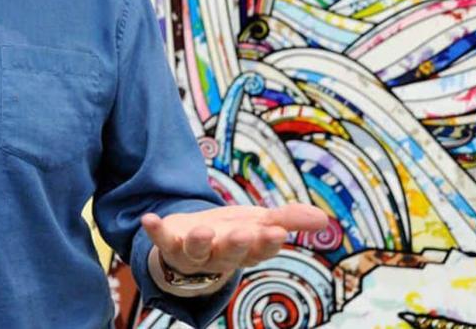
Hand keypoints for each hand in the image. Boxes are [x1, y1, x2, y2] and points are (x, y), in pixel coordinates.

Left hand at [142, 203, 327, 293]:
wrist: (191, 241)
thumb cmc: (232, 233)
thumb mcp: (260, 222)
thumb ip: (289, 220)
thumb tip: (325, 220)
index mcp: (246, 251)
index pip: (260, 250)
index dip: (268, 243)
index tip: (278, 232)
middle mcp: (220, 256)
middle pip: (231, 254)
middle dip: (238, 244)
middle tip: (246, 233)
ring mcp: (194, 253)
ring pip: (198, 252)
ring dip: (200, 242)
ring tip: (202, 230)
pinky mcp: (170, 243)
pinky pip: (161, 240)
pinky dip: (156, 231)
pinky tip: (150, 219)